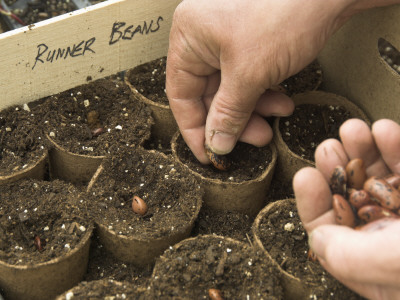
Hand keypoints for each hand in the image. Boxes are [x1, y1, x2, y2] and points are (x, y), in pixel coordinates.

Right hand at [166, 0, 364, 162]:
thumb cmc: (285, 14)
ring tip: (272, 123)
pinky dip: (263, 94)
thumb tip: (216, 145)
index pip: (181, 94)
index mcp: (189, 36)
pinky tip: (281, 104)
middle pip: (209, 94)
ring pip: (231, 89)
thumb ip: (228, 113)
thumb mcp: (250, 74)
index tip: (208, 155)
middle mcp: (203, 36)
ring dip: (252, 111)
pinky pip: (248, 78)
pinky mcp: (251, 42)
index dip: (194, 129)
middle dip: (233, 121)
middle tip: (252, 141)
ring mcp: (227, 38)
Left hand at [293, 119, 399, 299]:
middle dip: (335, 167)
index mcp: (371, 264)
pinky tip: (384, 130)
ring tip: (352, 130)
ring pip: (375, 175)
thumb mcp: (391, 266)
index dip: (311, 202)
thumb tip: (317, 239)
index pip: (329, 231)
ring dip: (362, 150)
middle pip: (350, 196)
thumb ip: (347, 256)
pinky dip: (394, 144)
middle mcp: (386, 237)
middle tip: (327, 147)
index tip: (304, 176)